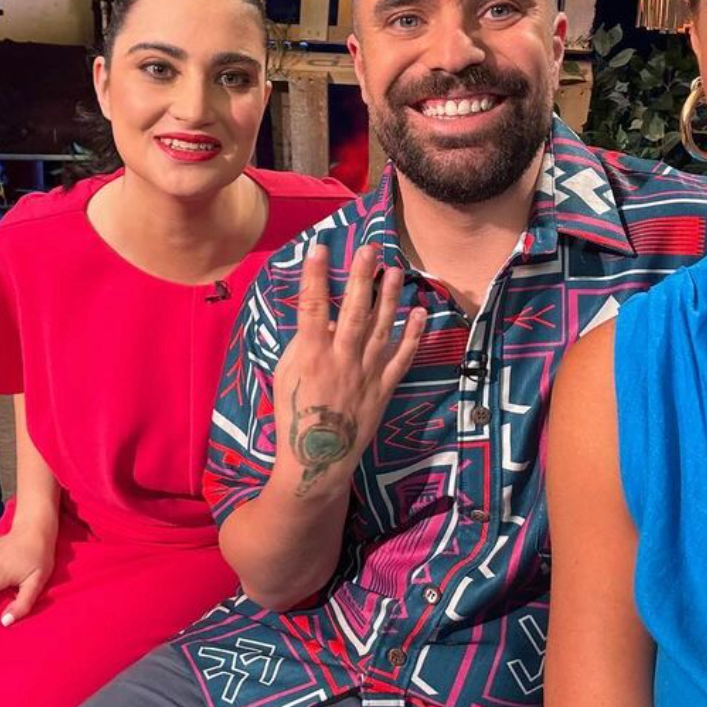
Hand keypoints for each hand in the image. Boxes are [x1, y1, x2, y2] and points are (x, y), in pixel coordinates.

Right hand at [271, 242, 424, 498]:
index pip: (311, 307)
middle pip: (352, 312)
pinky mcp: (384, 388)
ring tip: (396, 269)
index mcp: (310, 356)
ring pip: (380, 329)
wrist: (318, 459)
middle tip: (369, 248)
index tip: (319, 247)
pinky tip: (421, 312)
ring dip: (389, 297)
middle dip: (361, 278)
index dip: (314, 275)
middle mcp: (340, 360)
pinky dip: (413, 336)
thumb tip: (323, 317)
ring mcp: (366, 374)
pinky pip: (402, 359)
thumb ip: (303, 344)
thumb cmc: (294, 414)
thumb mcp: (286, 376)